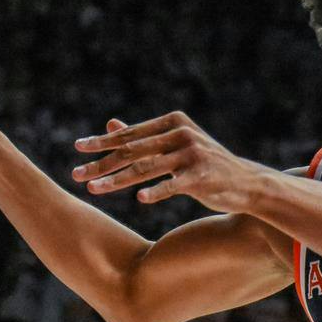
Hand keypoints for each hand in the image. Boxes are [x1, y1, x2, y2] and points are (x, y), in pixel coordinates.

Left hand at [71, 112, 260, 210]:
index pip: (131, 134)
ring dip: (116, 180)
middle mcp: (181, 134)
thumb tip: (111, 124)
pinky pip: (172, 185)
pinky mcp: (201, 175)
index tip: (79, 148)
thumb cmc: (205, 164)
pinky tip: (138, 199)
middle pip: (133, 150)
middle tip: (76, 173)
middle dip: (101, 163)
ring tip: (93, 189)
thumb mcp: (176, 145)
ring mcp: (192, 154)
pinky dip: (155, 192)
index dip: (103, 142)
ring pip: (145, 168)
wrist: (246, 183)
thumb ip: (144, 135)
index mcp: (173, 122)